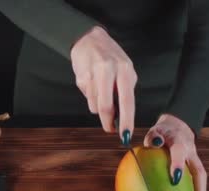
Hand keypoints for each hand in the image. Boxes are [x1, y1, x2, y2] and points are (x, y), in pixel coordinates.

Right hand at [70, 26, 136, 142]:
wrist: (89, 39)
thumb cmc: (111, 57)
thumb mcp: (125, 69)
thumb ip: (125, 90)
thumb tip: (122, 115)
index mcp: (125, 70)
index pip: (127, 100)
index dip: (126, 120)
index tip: (126, 134)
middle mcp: (109, 71)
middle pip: (106, 107)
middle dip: (108, 121)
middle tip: (110, 128)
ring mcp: (93, 74)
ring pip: (95, 105)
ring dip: (98, 106)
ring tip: (101, 93)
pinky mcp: (81, 77)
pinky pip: (87, 97)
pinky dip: (91, 97)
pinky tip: (93, 84)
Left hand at [144, 114, 206, 190]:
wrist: (178, 128)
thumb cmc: (163, 133)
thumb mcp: (155, 131)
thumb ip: (152, 138)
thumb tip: (147, 145)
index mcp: (181, 143)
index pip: (180, 152)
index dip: (178, 165)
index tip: (174, 179)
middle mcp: (192, 155)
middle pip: (200, 176)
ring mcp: (195, 163)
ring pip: (200, 184)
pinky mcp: (195, 170)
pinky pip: (193, 187)